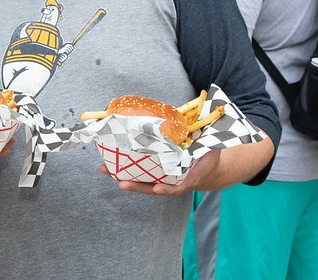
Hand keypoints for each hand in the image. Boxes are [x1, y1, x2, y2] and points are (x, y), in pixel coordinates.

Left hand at [98, 149, 221, 195]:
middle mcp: (173, 181)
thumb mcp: (211, 150)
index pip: (178, 186)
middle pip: (153, 187)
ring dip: (123, 177)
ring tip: (105, 170)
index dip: (168, 188)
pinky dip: (124, 169)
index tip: (159, 188)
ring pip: (141, 181)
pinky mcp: (154, 172)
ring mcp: (162, 178)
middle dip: (137, 186)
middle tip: (122, 183)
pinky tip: (109, 164)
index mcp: (189, 177)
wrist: (207, 166)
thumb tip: (201, 128)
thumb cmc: (208, 156)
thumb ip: (206, 144)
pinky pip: (138, 172)